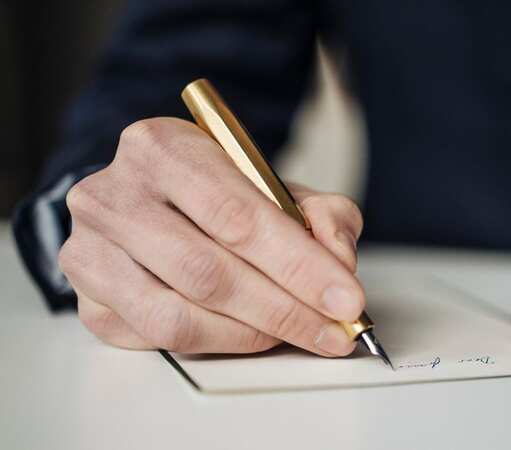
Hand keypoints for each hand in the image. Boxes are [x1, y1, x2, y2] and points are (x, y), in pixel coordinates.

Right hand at [59, 117, 365, 355]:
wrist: (153, 199)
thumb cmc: (216, 193)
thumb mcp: (276, 186)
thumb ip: (322, 214)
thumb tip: (339, 263)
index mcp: (161, 148)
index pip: (237, 216)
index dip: (299, 265)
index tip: (346, 298)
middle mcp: (112, 196)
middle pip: (208, 272)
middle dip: (285, 308)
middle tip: (334, 328)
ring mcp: (90, 252)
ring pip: (180, 316)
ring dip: (254, 333)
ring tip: (301, 332)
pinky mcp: (90, 300)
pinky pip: (161, 339)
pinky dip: (220, 343)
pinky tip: (254, 333)